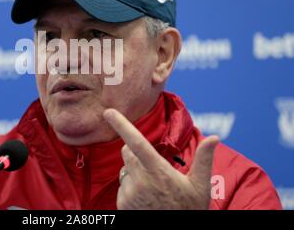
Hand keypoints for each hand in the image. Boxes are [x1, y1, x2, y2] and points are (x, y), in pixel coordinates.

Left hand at [103, 108, 218, 209]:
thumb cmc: (190, 210)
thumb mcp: (201, 186)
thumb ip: (204, 159)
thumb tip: (215, 137)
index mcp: (159, 171)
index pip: (136, 142)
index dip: (121, 125)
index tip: (108, 112)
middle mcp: (141, 180)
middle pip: (127, 152)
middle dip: (135, 152)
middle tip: (152, 165)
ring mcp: (130, 193)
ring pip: (125, 169)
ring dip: (134, 172)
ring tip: (153, 188)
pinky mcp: (122, 204)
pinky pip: (122, 186)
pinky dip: (130, 187)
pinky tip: (145, 199)